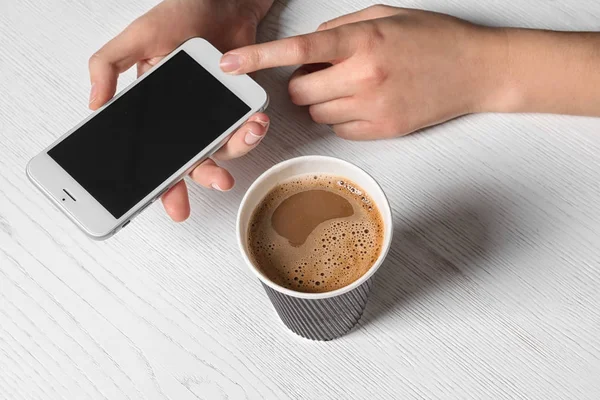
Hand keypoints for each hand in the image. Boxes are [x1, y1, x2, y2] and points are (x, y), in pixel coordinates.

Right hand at [89, 0, 273, 220]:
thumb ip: (108, 65)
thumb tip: (93, 104)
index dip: (163, 183)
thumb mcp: (138, 36)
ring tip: (249, 133)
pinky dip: (253, 130)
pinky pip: (246, 130)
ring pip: (224, 149)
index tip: (171, 204)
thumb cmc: (180, 15)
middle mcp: (185, 121)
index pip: (157, 155)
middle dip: (205, 177)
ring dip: (238, 148)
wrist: (222, 2)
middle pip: (193, 161)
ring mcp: (214, 116)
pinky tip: (256, 122)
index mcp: (157, 111)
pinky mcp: (239, 108)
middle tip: (218, 182)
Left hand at [220, 5, 506, 139]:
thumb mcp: (386, 16)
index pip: (298, 49)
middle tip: (321, 72)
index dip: (257, 57)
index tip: (229, 63)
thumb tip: (308, 48)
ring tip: (349, 85)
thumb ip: (341, 28)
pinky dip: (340, 117)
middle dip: (300, 84)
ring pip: (316, 113)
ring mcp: (374, 108)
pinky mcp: (382, 131)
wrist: (476, 71)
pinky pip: (339, 130)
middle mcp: (364, 76)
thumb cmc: (432, 39)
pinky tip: (363, 102)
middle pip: (299, 91)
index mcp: (363, 41)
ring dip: (320, 101)